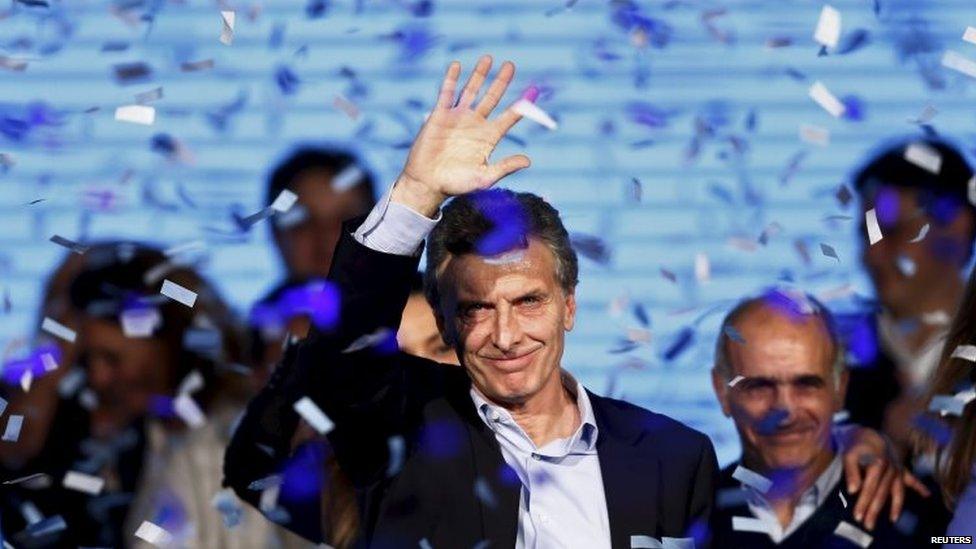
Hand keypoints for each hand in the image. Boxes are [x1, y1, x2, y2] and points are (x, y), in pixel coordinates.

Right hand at [391, 55, 531, 216]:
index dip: (521, 105)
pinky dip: (451, 79)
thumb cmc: (456, 184)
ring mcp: (458, 118)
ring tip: (488, 58)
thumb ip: (505, 167)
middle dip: (501, 82)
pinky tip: (457, 65)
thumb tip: (528, 161)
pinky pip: (447, 93)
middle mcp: (475, 124)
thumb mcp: (484, 178)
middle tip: (510, 65)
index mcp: (489, 137)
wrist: (428, 183)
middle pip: (492, 98)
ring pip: (471, 91)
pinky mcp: (440, 116)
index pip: (509, 117)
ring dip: (479, 75)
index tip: (533, 90)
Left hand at [839, 425, 930, 529]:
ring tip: (892, 519)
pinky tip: (927, 495)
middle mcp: (890, 470)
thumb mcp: (849, 454)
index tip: (858, 517)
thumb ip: (851, 472)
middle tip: (868, 525)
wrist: (871, 430)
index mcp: (877, 466)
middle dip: (874, 511)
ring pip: (897, 492)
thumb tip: (853, 491)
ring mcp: (898, 470)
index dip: (863, 503)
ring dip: (894, 507)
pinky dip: (919, 487)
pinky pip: (912, 479)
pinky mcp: (902, 468)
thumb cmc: (857, 443)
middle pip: (882, 494)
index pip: (869, 489)